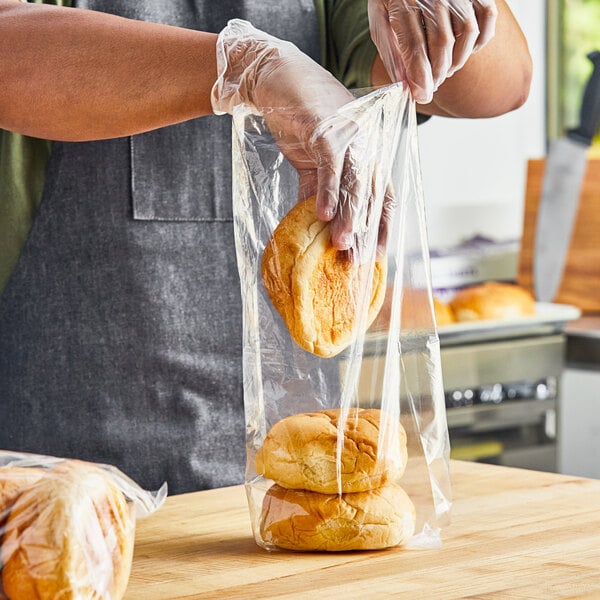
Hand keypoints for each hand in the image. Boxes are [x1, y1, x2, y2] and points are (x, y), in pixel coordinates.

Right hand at [211, 19, 389, 252]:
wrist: (277, 81)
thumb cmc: (300, 120)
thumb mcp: (313, 161)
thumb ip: (318, 189)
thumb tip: (319, 223)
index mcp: (365, 154)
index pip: (381, 196)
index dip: (381, 227)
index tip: (377, 255)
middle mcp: (365, 146)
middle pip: (372, 195)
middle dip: (367, 230)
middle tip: (358, 260)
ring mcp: (349, 137)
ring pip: (355, 183)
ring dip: (349, 216)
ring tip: (342, 244)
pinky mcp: (326, 131)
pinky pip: (330, 167)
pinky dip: (326, 192)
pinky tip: (322, 215)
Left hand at [368, 0, 497, 102]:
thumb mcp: (380, 21)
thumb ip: (392, 54)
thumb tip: (406, 87)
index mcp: (404, 2)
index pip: (415, 46)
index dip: (420, 77)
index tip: (421, 96)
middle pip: (442, 42)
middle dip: (437, 73)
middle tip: (431, 86)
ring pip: (467, 32)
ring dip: (457, 60)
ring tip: (444, 71)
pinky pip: (487, 16)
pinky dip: (480, 39)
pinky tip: (465, 50)